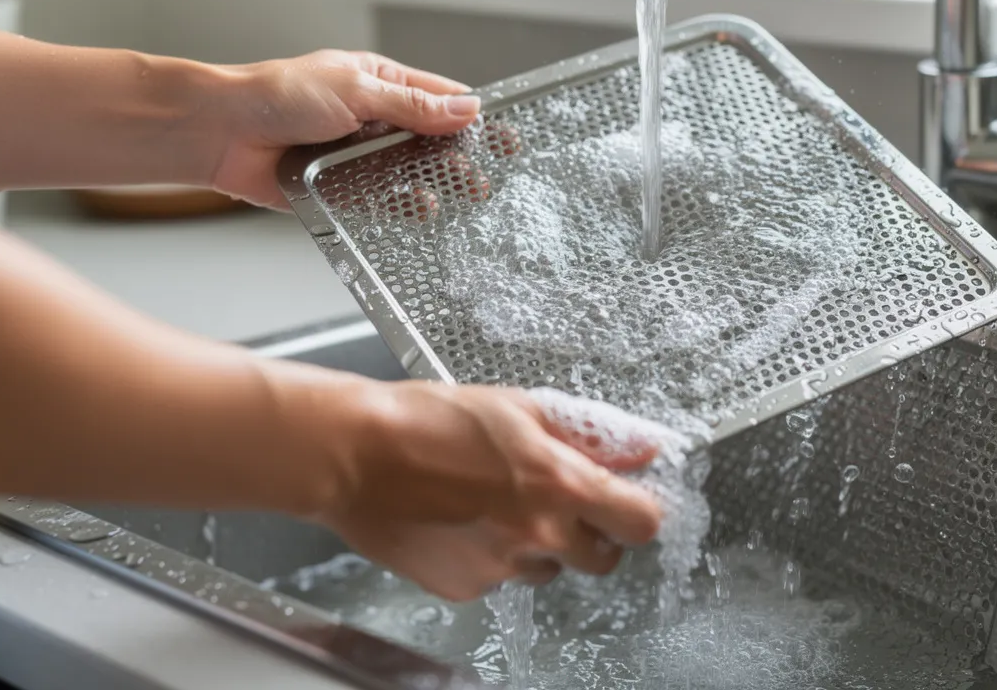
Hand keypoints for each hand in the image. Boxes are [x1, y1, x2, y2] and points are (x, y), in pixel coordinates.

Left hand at [210, 50, 482, 209]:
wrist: (221, 134)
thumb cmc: (276, 96)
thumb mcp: (357, 89)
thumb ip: (414, 105)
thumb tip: (465, 108)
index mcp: (379, 82)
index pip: (439, 98)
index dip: (473, 116)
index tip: (504, 135)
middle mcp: (372, 119)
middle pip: (430, 141)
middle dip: (460, 158)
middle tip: (485, 176)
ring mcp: (358, 155)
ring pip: (409, 174)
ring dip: (435, 184)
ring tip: (462, 195)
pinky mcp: (342, 189)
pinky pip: (381, 201)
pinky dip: (403, 206)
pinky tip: (422, 209)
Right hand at [321, 382, 665, 601]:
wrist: (354, 454)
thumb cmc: (428, 419)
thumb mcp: (520, 408)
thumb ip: (587, 434)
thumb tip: (638, 447)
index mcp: (560, 485)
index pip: (642, 522)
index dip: (637, 510)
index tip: (625, 499)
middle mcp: (539, 536)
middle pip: (604, 559)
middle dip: (592, 534)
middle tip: (558, 501)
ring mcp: (501, 569)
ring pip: (548, 570)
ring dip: (538, 545)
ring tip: (494, 503)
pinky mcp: (465, 587)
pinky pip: (499, 579)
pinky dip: (490, 556)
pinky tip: (461, 520)